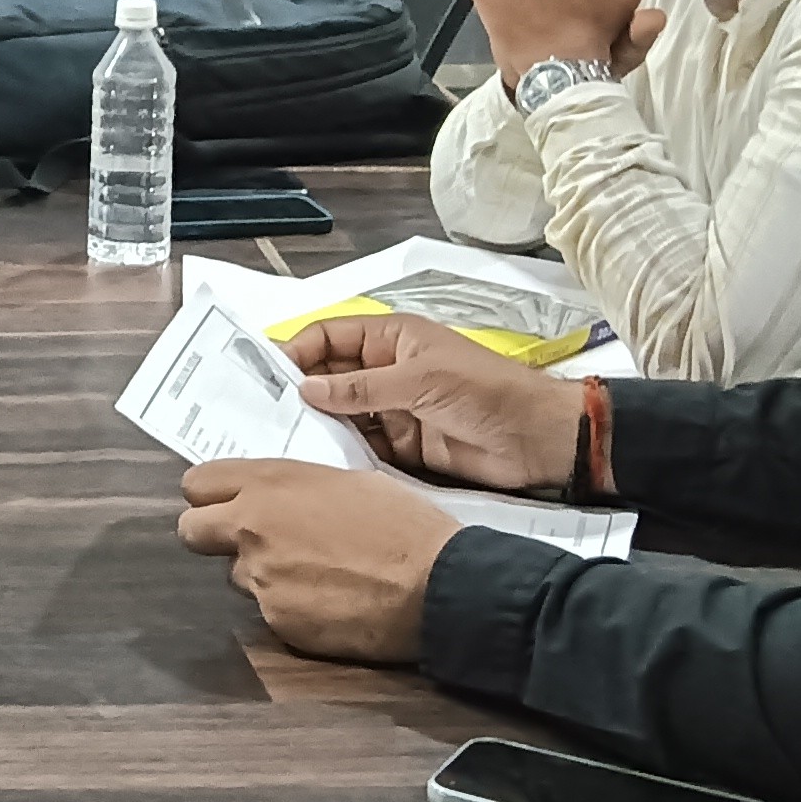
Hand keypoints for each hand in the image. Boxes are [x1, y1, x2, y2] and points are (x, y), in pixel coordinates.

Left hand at [176, 459, 461, 664]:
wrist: (437, 586)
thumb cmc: (405, 526)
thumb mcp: (350, 481)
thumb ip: (298, 488)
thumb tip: (282, 499)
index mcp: (270, 484)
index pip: (197, 483)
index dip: (210, 495)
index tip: (224, 502)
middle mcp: (252, 528)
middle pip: (191, 531)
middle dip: (211, 535)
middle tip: (248, 540)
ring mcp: (260, 578)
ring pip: (236, 575)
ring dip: (261, 573)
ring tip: (313, 573)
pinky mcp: (277, 621)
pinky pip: (269, 610)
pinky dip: (291, 607)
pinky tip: (328, 601)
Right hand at [289, 312, 583, 490]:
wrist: (537, 440)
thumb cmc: (484, 391)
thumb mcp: (419, 380)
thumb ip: (361, 387)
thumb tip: (305, 388)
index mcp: (392, 338)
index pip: (331, 336)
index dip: (300, 352)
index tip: (268, 376)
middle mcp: (387, 370)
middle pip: (331, 376)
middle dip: (302, 391)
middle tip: (264, 415)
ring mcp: (393, 409)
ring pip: (342, 414)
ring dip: (319, 426)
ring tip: (283, 442)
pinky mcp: (402, 446)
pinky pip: (362, 446)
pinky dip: (342, 453)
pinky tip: (318, 464)